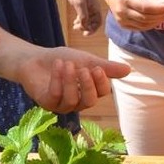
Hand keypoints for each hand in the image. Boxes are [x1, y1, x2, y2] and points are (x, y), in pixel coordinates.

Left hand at [12, 51, 128, 113]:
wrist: (35, 58)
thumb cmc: (62, 60)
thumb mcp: (85, 60)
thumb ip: (104, 67)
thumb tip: (128, 70)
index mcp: (88, 91)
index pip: (101, 93)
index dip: (101, 82)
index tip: (97, 68)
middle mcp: (76, 102)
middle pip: (89, 101)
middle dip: (88, 85)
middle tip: (85, 69)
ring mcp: (61, 105)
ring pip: (71, 101)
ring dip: (70, 81)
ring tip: (67, 64)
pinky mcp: (46, 103)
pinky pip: (55, 96)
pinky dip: (57, 80)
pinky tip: (58, 65)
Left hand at [57, 0, 101, 35]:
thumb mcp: (79, 4)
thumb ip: (83, 16)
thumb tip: (85, 27)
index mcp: (95, 7)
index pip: (98, 22)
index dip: (93, 29)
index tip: (85, 34)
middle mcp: (93, 7)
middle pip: (93, 22)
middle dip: (86, 27)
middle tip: (78, 29)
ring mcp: (87, 5)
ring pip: (87, 19)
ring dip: (82, 24)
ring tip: (74, 27)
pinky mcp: (81, 4)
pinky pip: (83, 15)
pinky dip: (79, 20)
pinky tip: (74, 23)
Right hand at [105, 0, 163, 30]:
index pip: (145, 7)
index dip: (159, 9)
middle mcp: (121, 11)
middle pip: (145, 18)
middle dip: (161, 15)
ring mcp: (121, 20)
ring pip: (144, 25)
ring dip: (158, 21)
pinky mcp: (123, 25)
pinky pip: (140, 28)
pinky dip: (151, 25)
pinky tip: (158, 19)